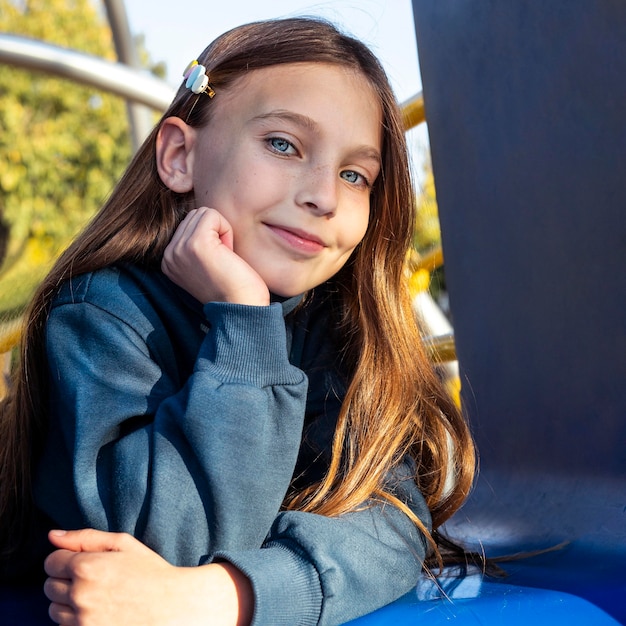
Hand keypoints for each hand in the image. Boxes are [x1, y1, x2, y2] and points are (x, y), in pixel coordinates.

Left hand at [44, 529, 252, 625]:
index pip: (50, 562)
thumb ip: (85, 538)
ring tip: (96, 595)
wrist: (171, 605)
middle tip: (92, 577)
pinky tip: (98, 610)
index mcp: (87, 567)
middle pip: (48, 586)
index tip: (83, 561)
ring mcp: (82, 620)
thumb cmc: (149, 571)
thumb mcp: (123, 544)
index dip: (65, 559)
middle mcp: (79, 595)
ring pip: (53, 610)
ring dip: (67, 601)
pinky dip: (75, 619)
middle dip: (64, 579)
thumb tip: (53, 535)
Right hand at [162, 207, 269, 305]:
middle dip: (215, 232)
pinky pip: (213, 215)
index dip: (211, 238)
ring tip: (224, 258)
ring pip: (204, 213)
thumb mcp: (206, 263)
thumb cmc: (234, 288)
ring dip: (221, 231)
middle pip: (195, 215)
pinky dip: (227, 230)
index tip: (216, 264)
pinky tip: (228, 254)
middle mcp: (169, 255)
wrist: (242, 309)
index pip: (189, 223)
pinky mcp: (195, 244)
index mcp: (169, 260)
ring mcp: (179, 248)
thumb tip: (205, 216)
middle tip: (223, 260)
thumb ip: (197, 243)